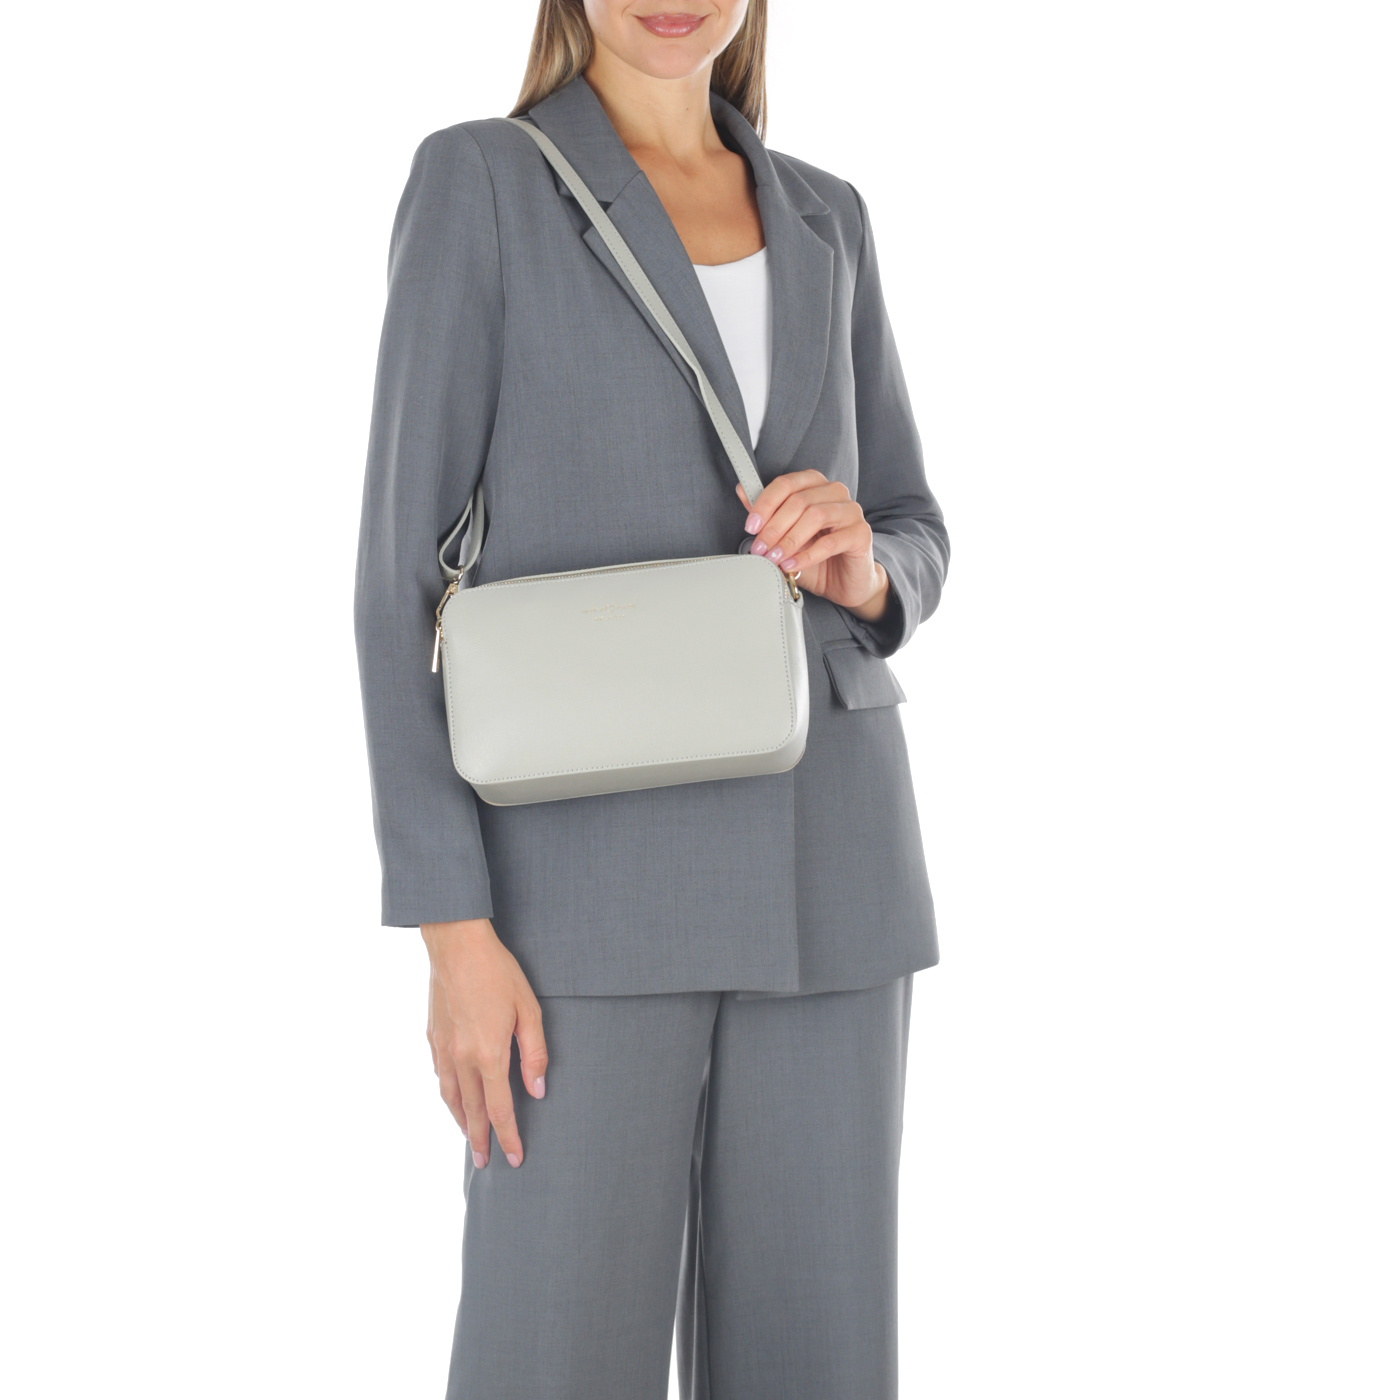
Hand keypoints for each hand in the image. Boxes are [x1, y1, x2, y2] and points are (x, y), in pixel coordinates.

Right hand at [421, 918, 547, 1168]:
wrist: (456, 944)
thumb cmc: (498, 972)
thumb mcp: (529, 1009)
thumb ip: (534, 1053)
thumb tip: (536, 1090)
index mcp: (488, 1055)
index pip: (500, 1109)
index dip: (509, 1136)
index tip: (516, 1158)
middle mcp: (461, 1058)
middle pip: (472, 1111)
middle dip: (480, 1140)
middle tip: (485, 1163)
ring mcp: (443, 1048)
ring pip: (450, 1097)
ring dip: (461, 1121)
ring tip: (469, 1138)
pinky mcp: (432, 1035)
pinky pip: (440, 1075)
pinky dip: (448, 1094)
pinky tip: (453, 1097)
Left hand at [737, 472, 889, 620]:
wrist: (845, 583)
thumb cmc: (816, 556)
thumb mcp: (785, 535)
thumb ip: (767, 514)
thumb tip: (742, 491)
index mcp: (815, 485)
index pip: (787, 484)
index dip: (765, 504)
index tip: (751, 526)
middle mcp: (835, 492)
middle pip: (799, 500)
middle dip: (774, 527)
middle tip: (760, 548)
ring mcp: (851, 511)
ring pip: (815, 516)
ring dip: (789, 540)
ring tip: (774, 558)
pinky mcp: (861, 534)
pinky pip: (830, 543)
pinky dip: (806, 556)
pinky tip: (792, 566)